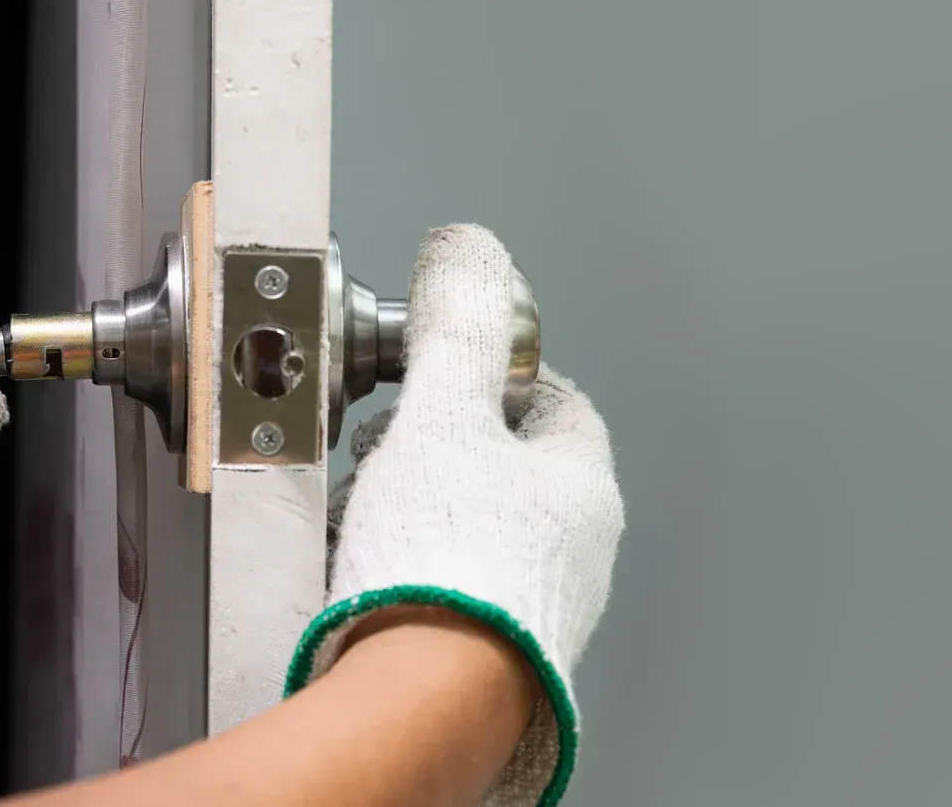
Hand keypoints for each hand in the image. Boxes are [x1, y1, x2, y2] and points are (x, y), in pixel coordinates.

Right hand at [286, 225, 623, 806]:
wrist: (426, 696)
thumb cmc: (449, 566)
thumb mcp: (443, 419)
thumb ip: (455, 335)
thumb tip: (470, 255)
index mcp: (582, 485)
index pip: (561, 404)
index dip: (504, 379)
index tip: (459, 373)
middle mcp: (575, 552)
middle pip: (516, 471)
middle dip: (450, 447)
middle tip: (396, 442)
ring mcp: (537, 607)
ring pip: (483, 532)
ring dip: (427, 510)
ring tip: (371, 509)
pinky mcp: (491, 654)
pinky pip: (455, 588)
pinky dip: (414, 568)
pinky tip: (370, 569)